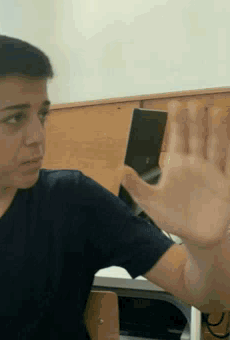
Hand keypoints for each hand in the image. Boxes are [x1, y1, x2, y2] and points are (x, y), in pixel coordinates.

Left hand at [119, 101, 229, 246]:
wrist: (196, 237)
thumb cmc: (172, 218)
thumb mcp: (150, 202)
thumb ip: (136, 186)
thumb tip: (120, 169)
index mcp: (177, 166)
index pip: (177, 138)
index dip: (177, 121)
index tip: (175, 103)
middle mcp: (196, 164)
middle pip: (196, 137)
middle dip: (196, 120)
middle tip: (194, 102)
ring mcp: (212, 172)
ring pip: (215, 146)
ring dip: (216, 130)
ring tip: (216, 110)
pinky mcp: (225, 184)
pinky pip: (229, 163)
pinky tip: (229, 133)